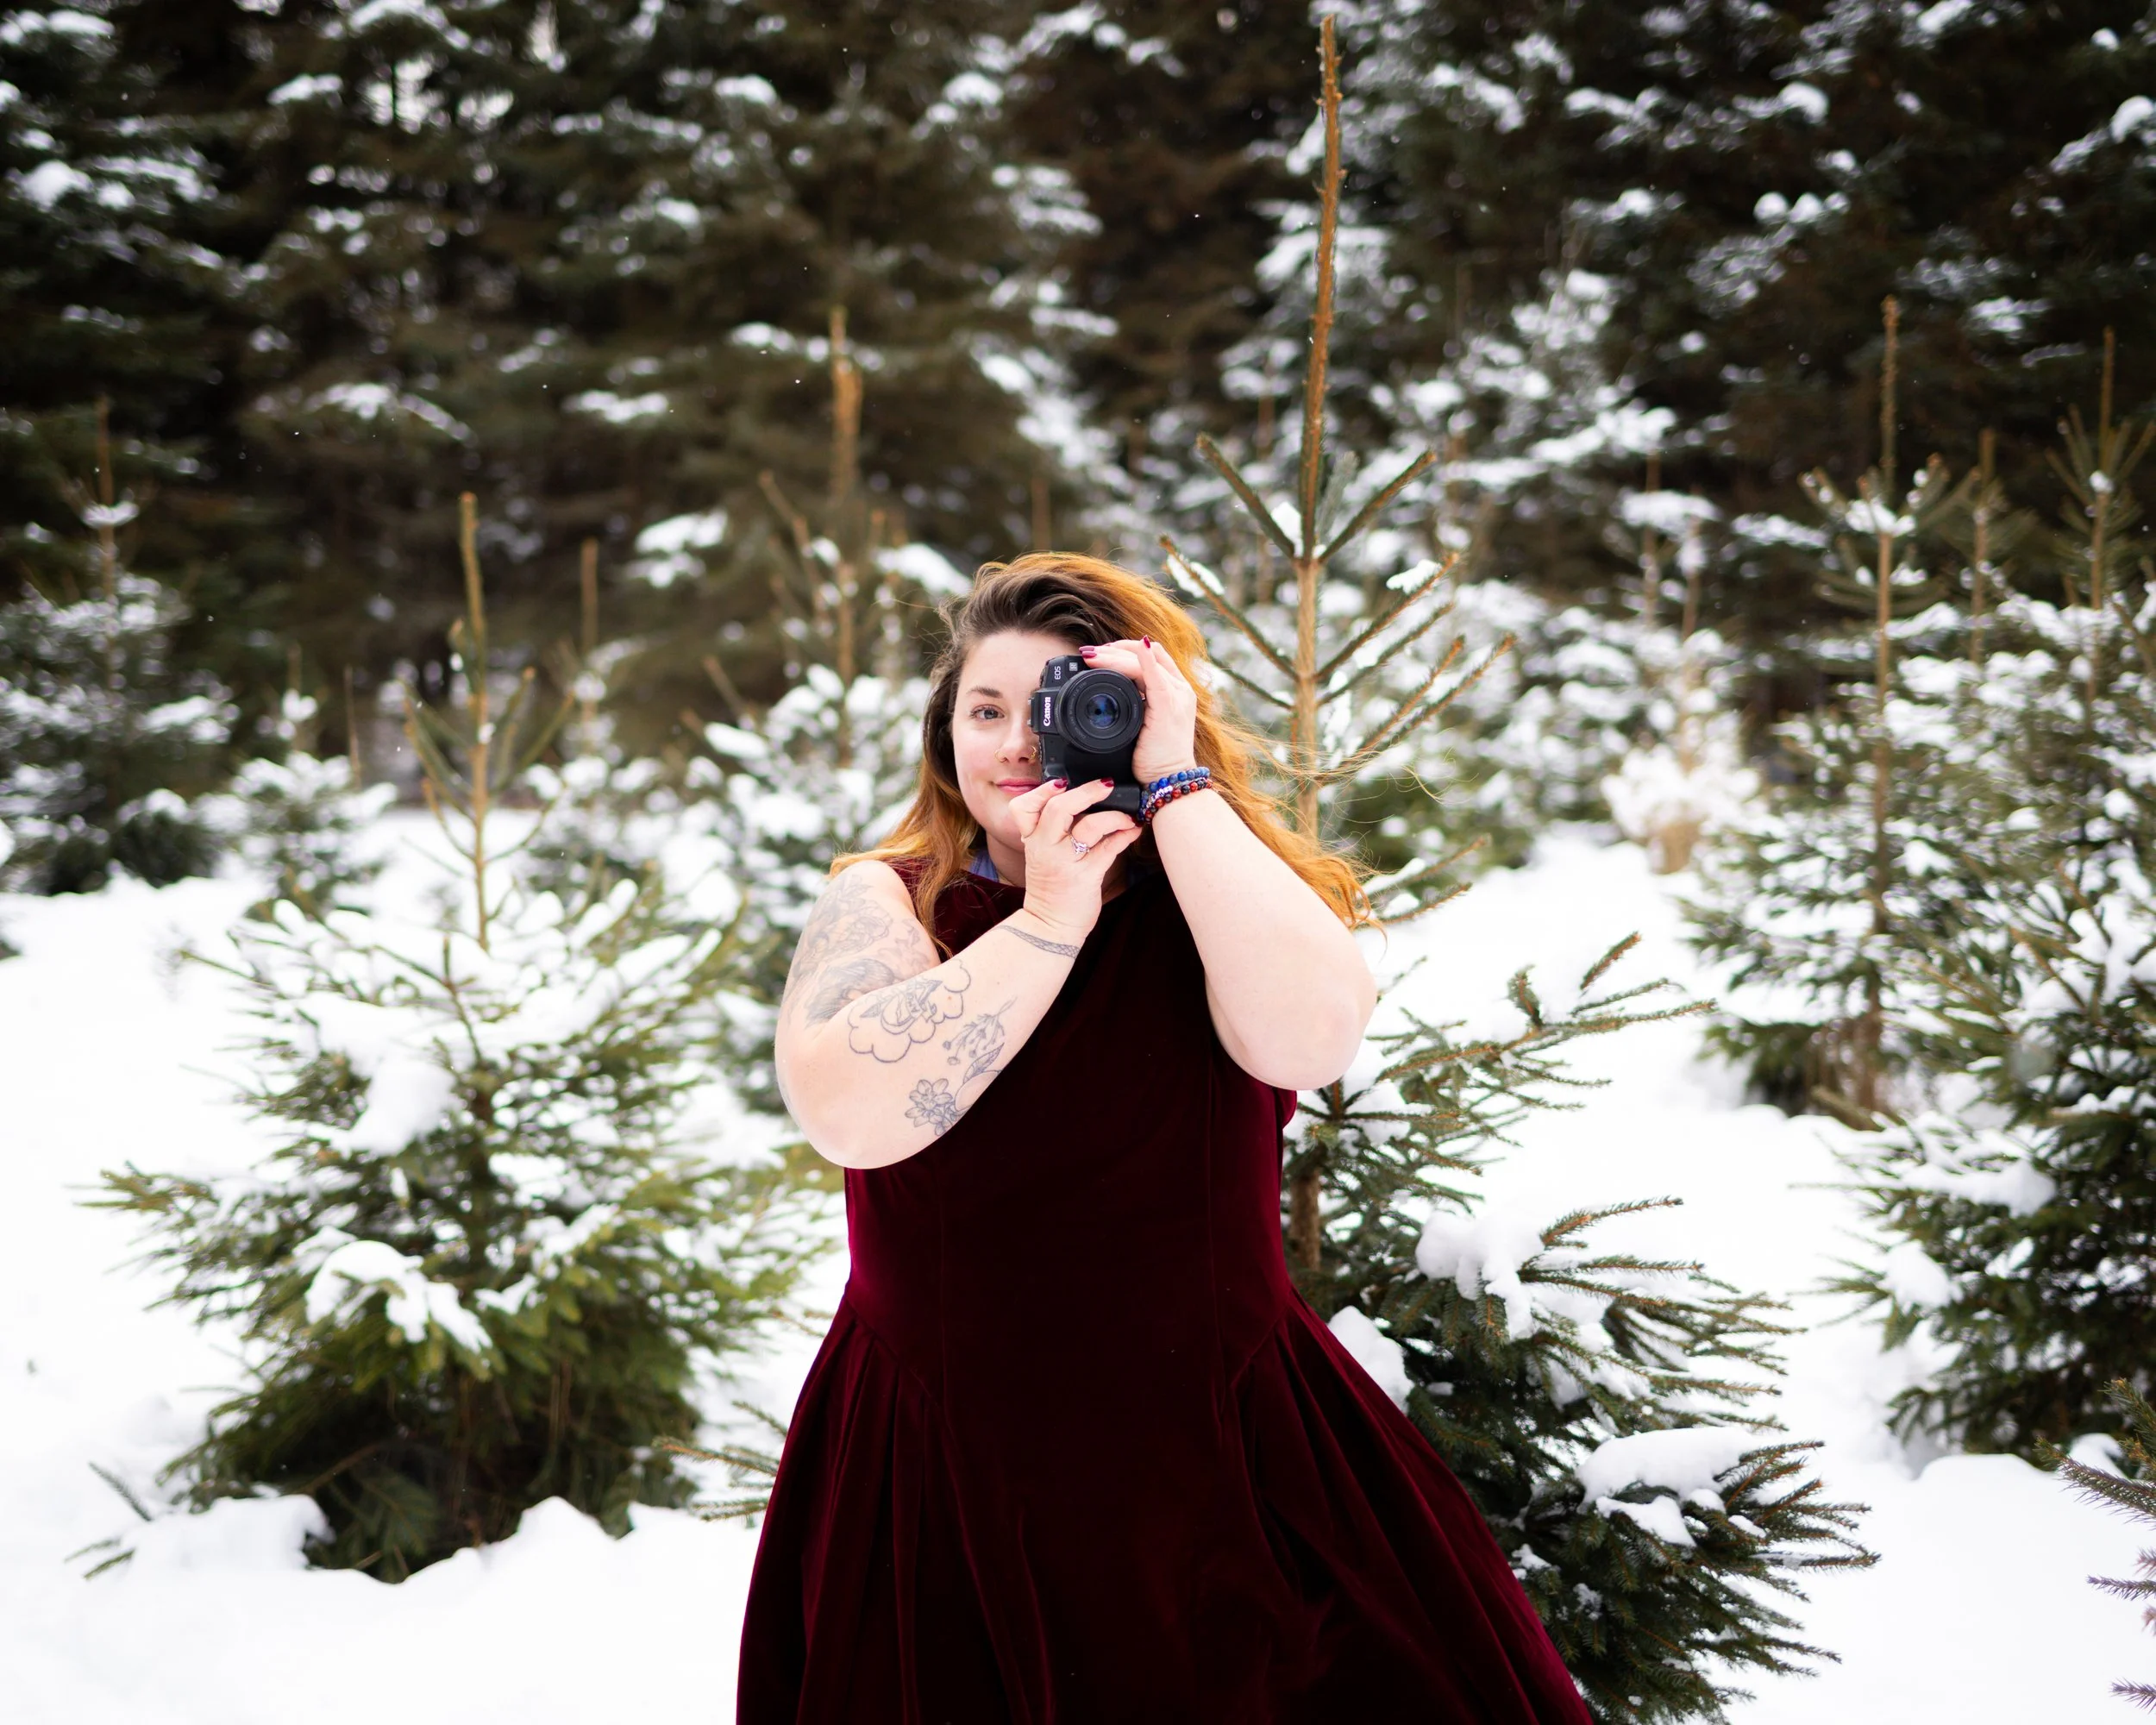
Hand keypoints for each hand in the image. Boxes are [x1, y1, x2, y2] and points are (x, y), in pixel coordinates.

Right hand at [1007, 776, 1143, 935]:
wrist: (1050, 926)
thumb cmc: (1051, 887)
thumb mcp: (1042, 855)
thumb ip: (1054, 830)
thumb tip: (1084, 800)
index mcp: (1032, 840)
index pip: (1024, 808)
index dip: (1042, 791)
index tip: (1061, 782)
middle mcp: (1045, 848)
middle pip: (1058, 809)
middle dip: (1086, 792)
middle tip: (1106, 785)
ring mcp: (1065, 863)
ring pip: (1088, 826)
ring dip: (1113, 816)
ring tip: (1127, 816)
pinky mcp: (1086, 877)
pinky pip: (1109, 849)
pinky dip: (1125, 836)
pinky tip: (1133, 830)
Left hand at [1080, 637, 1199, 783]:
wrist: (1168, 779)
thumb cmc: (1156, 758)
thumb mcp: (1144, 724)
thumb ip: (1135, 705)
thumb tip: (1110, 695)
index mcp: (1174, 690)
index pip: (1153, 655)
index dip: (1127, 648)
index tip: (1102, 652)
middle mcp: (1179, 689)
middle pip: (1147, 653)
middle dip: (1115, 649)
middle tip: (1090, 652)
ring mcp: (1176, 696)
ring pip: (1145, 662)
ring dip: (1116, 655)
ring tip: (1092, 656)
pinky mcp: (1167, 708)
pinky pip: (1155, 677)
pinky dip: (1144, 661)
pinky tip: (1137, 649)